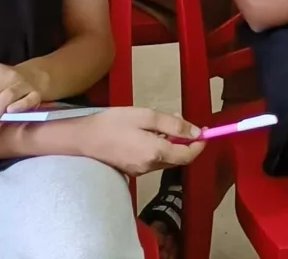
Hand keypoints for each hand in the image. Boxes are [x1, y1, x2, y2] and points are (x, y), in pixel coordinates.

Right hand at [76, 106, 203, 174]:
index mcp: (156, 153)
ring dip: (171, 142)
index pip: (188, 155)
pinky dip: (158, 147)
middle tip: (177, 119)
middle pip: (178, 158)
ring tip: (160, 122)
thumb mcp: (146, 116)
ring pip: (166, 158)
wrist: (82, 139)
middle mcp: (150, 166)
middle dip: (184, 140)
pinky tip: (149, 132)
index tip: (205, 131)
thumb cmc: (113, 123)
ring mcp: (140, 171)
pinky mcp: (132, 170)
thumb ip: (173, 124)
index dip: (199, 144)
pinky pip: (153, 159)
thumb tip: (195, 132)